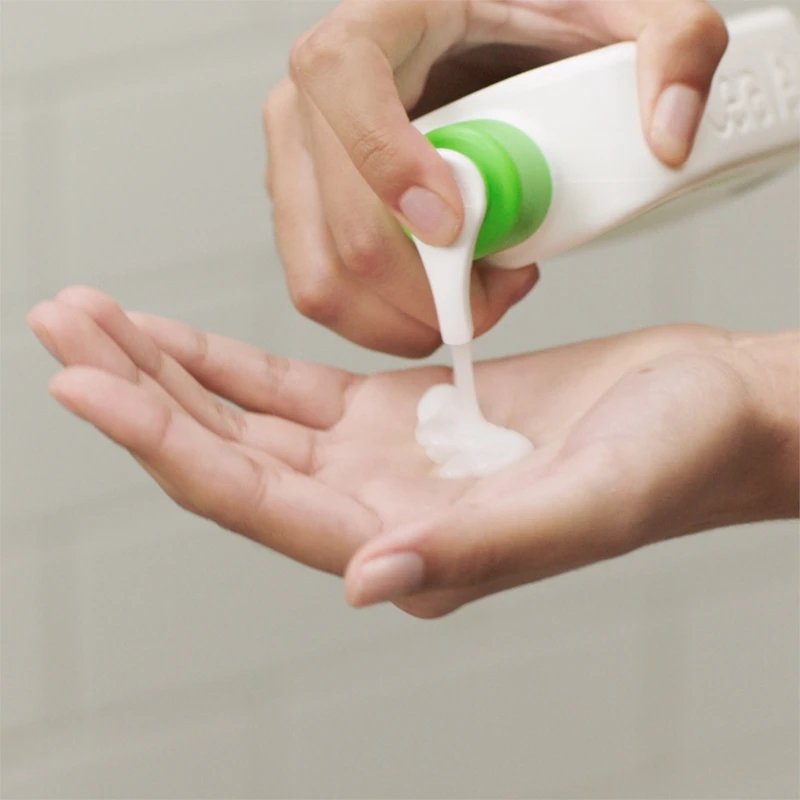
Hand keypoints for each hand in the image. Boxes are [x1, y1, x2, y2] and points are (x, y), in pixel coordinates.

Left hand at [29, 288, 797, 617]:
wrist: (705, 411)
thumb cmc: (670, 458)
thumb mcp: (587, 502)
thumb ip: (480, 551)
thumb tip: (364, 578)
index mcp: (409, 551)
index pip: (254, 502)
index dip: (165, 444)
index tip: (84, 383)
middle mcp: (376, 515)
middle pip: (227, 458)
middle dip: (138, 395)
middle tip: (62, 329)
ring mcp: (379, 464)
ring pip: (244, 421)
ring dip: (167, 373)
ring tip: (93, 320)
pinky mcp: (394, 414)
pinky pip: (288, 390)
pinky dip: (226, 365)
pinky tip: (176, 339)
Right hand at [264, 0, 729, 354]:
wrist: (472, 50)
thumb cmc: (517, 31)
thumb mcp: (607, 12)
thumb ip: (670, 44)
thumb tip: (669, 135)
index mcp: (369, 28)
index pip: (344, 87)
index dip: (393, 171)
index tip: (459, 228)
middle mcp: (314, 101)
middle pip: (345, 230)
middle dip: (432, 292)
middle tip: (497, 292)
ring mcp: (299, 164)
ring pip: (325, 279)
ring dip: (407, 317)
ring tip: (471, 295)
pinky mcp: (303, 213)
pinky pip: (325, 291)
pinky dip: (384, 319)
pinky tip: (436, 292)